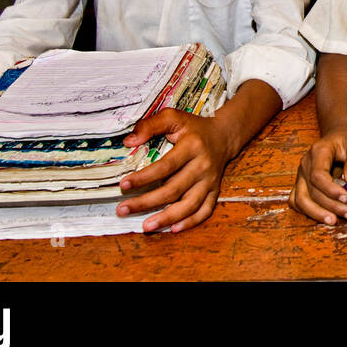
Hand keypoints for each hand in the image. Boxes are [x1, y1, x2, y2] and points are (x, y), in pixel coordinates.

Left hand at [116, 108, 234, 232]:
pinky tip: (173, 229)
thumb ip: (151, 125)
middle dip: (146, 202)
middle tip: (123, 209)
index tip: (123, 185)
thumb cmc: (194, 128)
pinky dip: (190, 222)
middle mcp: (202, 166)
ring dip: (167, 217)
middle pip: (173, 189)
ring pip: (189, 205)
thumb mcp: (173, 117)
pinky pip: (205, 210)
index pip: (165, 166)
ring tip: (147, 226)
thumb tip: (129, 142)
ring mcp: (209, 181)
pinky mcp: (214, 191)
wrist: (223, 136)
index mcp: (192, 147)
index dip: (144, 177)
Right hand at [292, 124, 346, 224]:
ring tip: (335, 222)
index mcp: (318, 151)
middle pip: (312, 191)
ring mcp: (301, 175)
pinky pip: (297, 201)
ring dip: (317, 214)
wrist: (337, 134)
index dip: (331, 190)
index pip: (318, 175)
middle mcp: (305, 164)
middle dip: (331, 206)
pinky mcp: (301, 184)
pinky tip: (323, 217)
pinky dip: (307, 212)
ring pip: (301, 200)